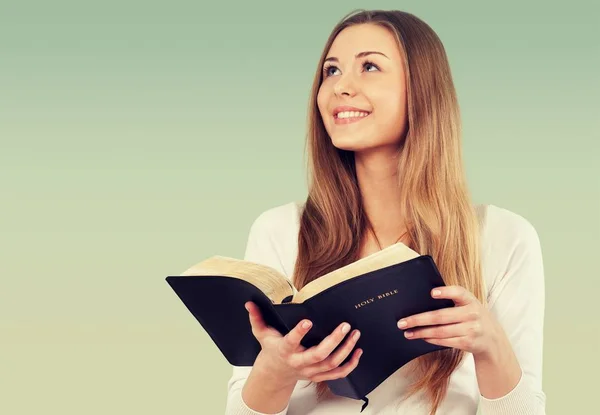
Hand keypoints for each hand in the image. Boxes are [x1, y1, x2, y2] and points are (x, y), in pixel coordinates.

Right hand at [245, 301, 362, 386]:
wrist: (275, 374)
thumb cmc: (271, 349)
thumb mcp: (261, 334)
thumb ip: (256, 318)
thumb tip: (249, 303)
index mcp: (285, 350)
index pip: (291, 342)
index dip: (299, 332)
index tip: (308, 321)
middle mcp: (299, 362)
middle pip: (319, 355)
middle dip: (334, 341)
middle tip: (345, 326)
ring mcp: (311, 371)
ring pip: (332, 363)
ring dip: (346, 350)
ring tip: (355, 334)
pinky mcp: (319, 375)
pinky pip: (338, 373)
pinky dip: (350, 365)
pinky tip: (358, 352)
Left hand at [396, 286, 499, 358]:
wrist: (493, 340)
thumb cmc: (473, 317)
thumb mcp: (469, 305)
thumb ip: (454, 301)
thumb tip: (424, 300)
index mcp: (471, 300)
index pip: (459, 293)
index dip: (446, 292)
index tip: (432, 293)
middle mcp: (472, 314)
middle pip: (440, 316)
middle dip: (418, 319)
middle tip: (402, 322)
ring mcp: (471, 330)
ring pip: (440, 331)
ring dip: (421, 332)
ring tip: (407, 332)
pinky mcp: (468, 343)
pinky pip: (445, 341)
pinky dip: (431, 339)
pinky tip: (421, 337)